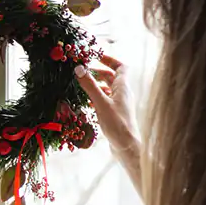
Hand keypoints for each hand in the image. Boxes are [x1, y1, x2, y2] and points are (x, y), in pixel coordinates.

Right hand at [75, 55, 141, 192]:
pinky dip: (96, 97)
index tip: (95, 57)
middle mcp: (123, 94)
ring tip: (82, 85)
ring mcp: (119, 104)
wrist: (127, 147)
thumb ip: (90, 85)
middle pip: (112, 77)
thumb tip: (79, 67)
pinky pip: (105, 100)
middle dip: (98, 72)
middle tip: (83, 71)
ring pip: (108, 89)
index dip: (109, 60)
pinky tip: (86, 101)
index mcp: (123, 87)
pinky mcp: (114, 114)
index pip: (121, 67)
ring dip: (96, 85)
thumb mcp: (101, 103)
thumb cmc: (117, 124)